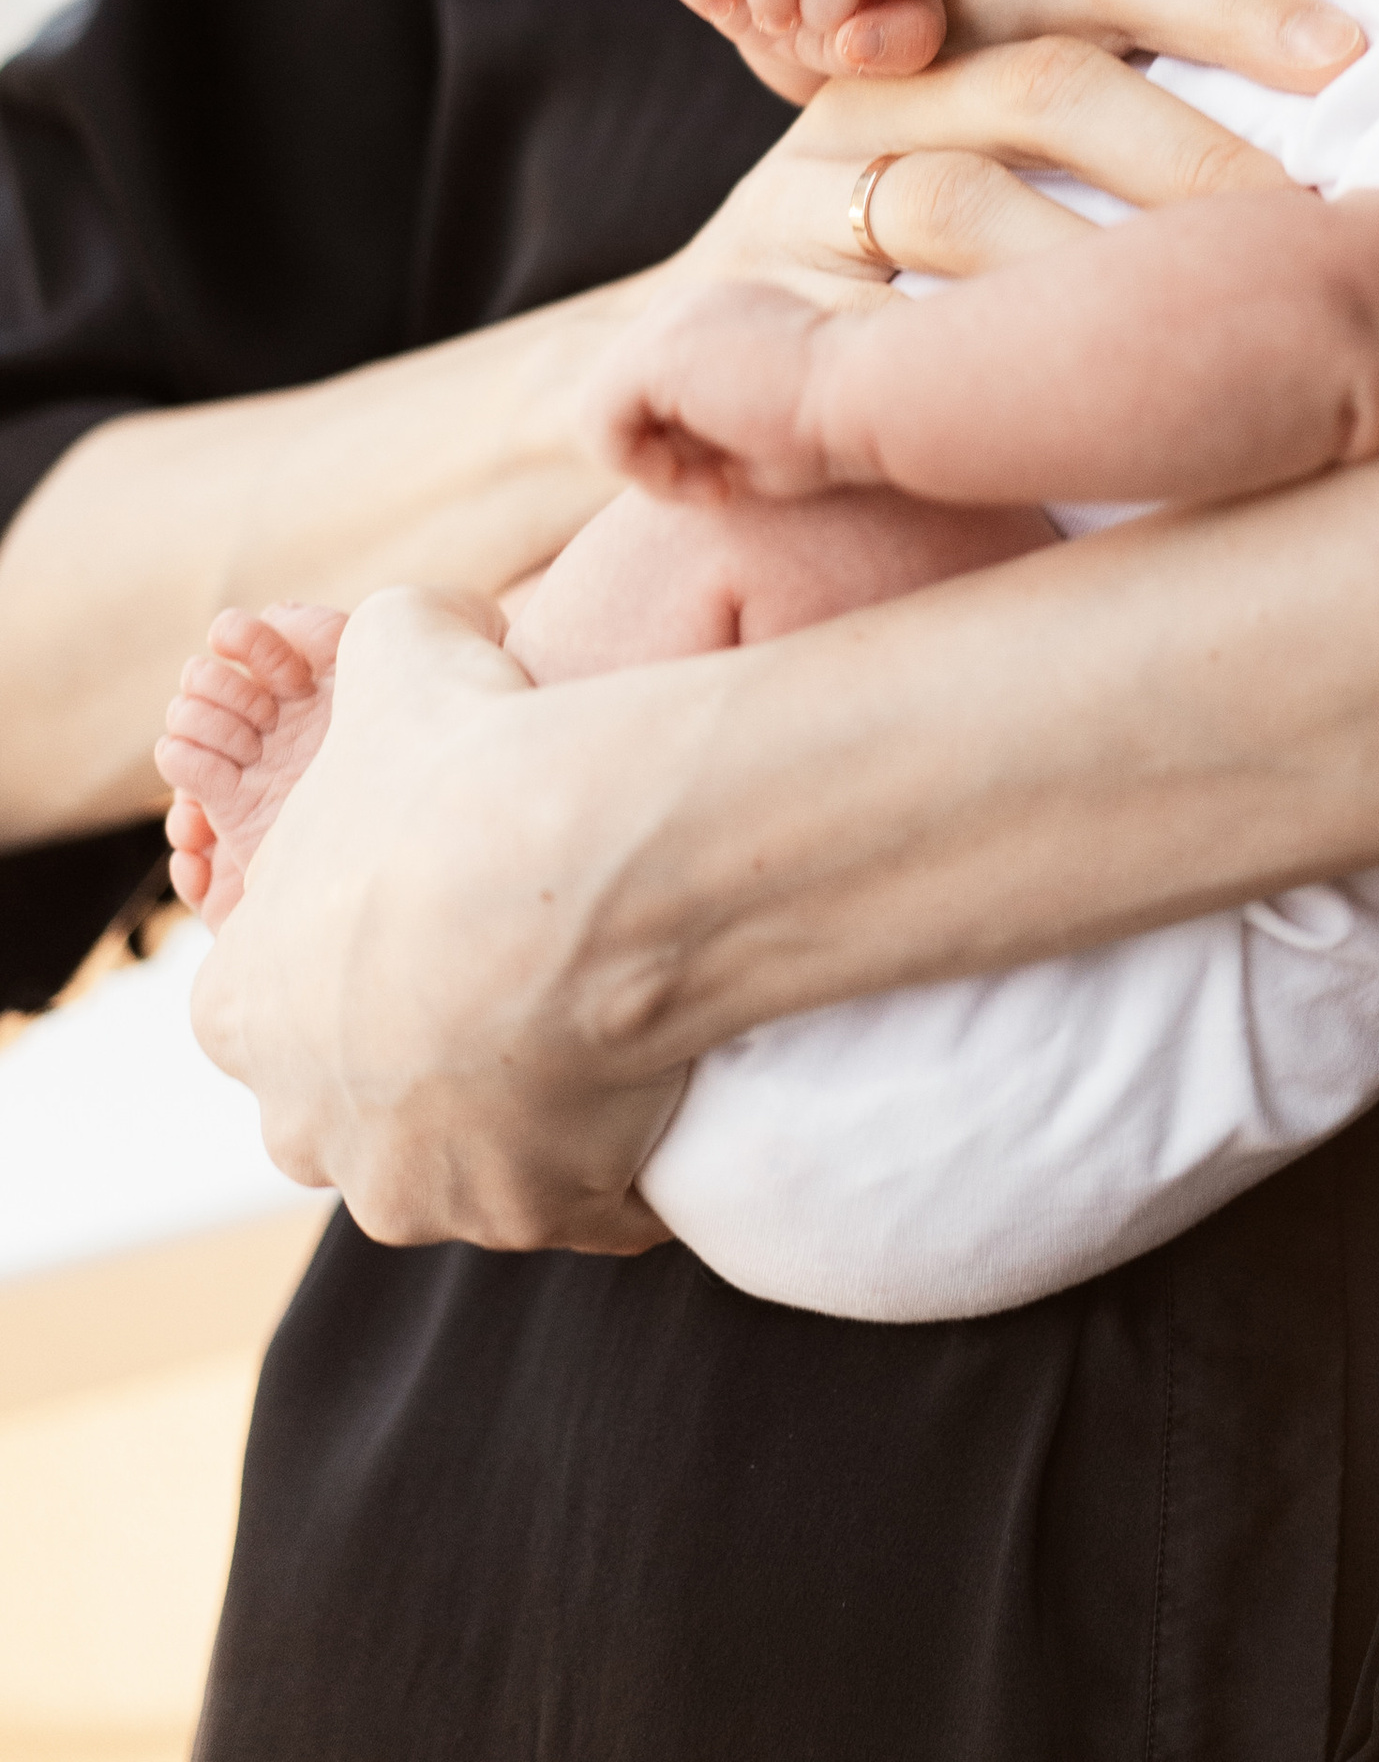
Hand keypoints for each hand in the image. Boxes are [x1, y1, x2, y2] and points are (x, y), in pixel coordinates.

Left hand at [187, 587, 683, 1252]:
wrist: (588, 874)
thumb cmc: (469, 763)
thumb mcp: (399, 651)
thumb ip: (382, 651)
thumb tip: (413, 627)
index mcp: (250, 1011)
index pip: (266, 1002)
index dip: (346, 948)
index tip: (425, 903)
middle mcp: (314, 1124)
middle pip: (352, 1103)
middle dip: (415, 1055)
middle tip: (511, 966)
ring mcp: (425, 1188)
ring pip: (460, 1163)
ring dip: (516, 1110)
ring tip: (600, 1014)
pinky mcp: (539, 1217)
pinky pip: (582, 1196)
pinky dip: (615, 1154)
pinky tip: (661, 1070)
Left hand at [584, 278, 841, 496]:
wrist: (872, 397)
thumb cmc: (839, 426)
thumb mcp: (757, 432)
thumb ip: (704, 433)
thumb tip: (658, 462)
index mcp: (713, 315)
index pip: (654, 392)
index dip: (680, 450)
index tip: (735, 480)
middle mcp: (682, 307)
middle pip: (624, 399)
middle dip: (661, 456)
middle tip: (723, 488)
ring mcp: (665, 321)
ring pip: (604, 411)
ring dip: (650, 468)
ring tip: (713, 487)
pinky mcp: (651, 353)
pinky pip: (600, 423)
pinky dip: (641, 470)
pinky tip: (704, 482)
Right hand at [675, 0, 1364, 291]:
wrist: (697, 356)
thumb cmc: (914, 254)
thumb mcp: (1003, 142)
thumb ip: (1124, 79)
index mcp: (968, 26)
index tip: (1353, 57)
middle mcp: (886, 84)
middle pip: (1050, 76)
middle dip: (1194, 149)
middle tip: (1308, 225)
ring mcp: (811, 188)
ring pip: (959, 199)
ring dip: (1093, 266)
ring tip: (1204, 325)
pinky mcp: (759, 304)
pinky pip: (871, 328)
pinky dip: (967, 359)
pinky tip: (1059, 395)